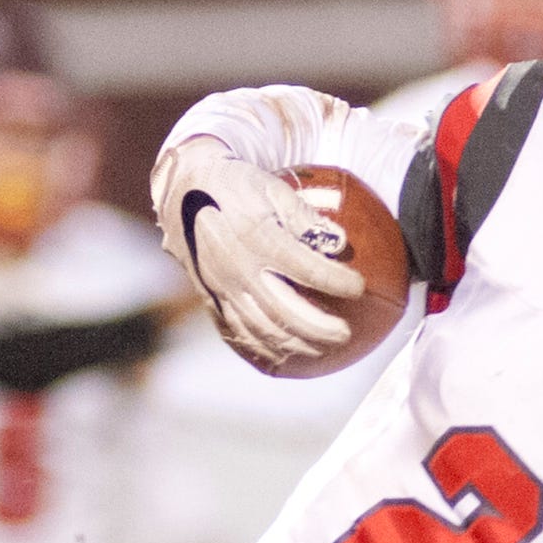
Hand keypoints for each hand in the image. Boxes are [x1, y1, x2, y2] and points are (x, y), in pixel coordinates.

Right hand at [151, 137, 364, 369]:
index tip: (360, 288)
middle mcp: (240, 268)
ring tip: (322, 351)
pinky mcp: (210, 296)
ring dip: (295, 344)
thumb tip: (340, 242)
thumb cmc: (237, 186)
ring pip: (262, 328)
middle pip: (285, 311)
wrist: (182, 192)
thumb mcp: (273, 188)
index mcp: (259, 238)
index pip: (306, 268)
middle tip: (346, 334)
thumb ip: (306, 216)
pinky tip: (283, 357)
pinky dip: (262, 348)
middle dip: (319, 328)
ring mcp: (223, 287)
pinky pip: (237, 331)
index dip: (336, 281)